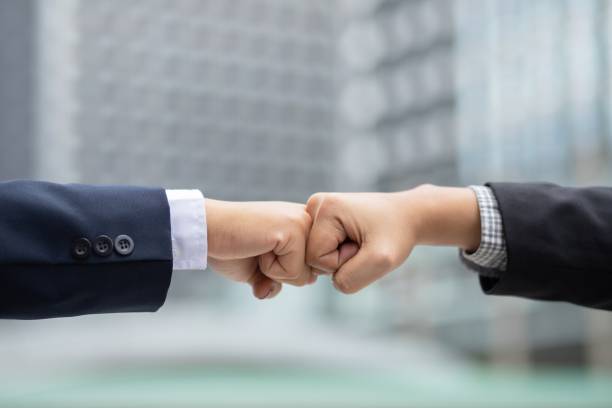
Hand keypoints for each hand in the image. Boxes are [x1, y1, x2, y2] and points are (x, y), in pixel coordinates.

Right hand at [206, 199, 315, 298]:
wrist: (206, 231)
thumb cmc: (231, 247)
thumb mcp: (263, 268)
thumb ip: (287, 276)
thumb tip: (309, 281)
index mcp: (302, 224)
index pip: (314, 269)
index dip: (285, 272)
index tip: (260, 251)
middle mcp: (307, 218)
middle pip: (312, 274)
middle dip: (280, 274)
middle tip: (256, 249)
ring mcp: (302, 222)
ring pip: (304, 276)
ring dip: (274, 272)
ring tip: (256, 247)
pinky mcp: (293, 229)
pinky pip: (292, 272)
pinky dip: (269, 270)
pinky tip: (256, 247)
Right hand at [305, 185, 480, 293]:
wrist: (407, 215)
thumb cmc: (397, 234)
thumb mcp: (381, 261)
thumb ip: (351, 279)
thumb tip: (332, 282)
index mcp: (324, 207)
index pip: (316, 257)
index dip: (342, 261)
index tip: (363, 245)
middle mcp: (315, 204)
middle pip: (312, 256)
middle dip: (340, 259)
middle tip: (363, 243)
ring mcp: (317, 210)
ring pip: (316, 254)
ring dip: (340, 256)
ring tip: (360, 241)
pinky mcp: (321, 217)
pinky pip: (321, 249)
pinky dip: (339, 252)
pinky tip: (355, 239)